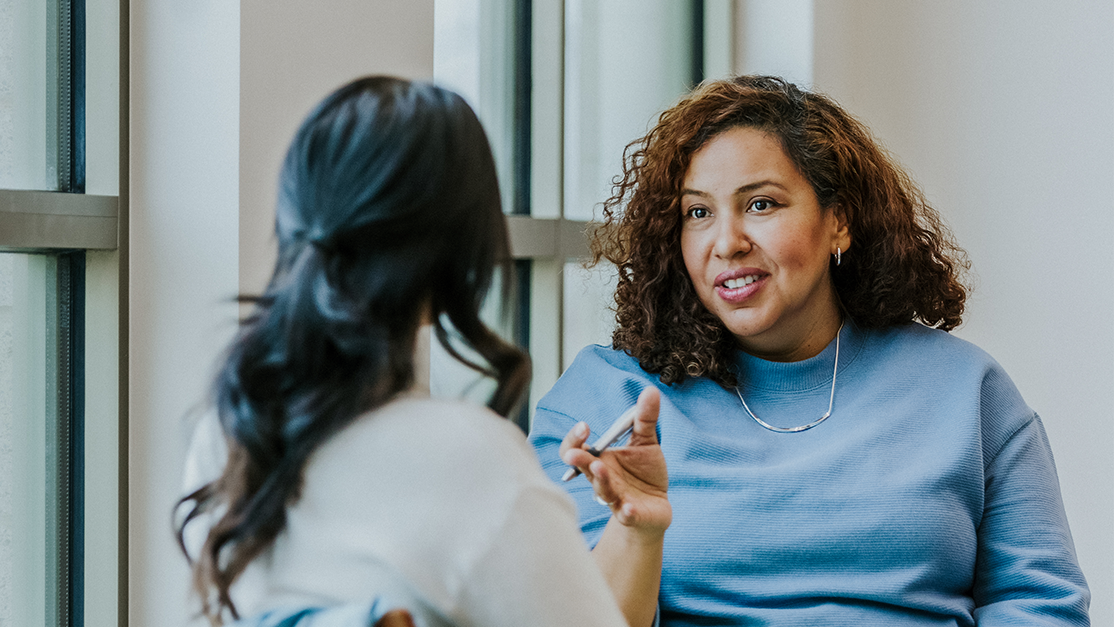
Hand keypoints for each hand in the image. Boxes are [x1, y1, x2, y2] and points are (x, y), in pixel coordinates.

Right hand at [559, 387, 670, 534]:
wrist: (657, 506)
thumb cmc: (644, 473)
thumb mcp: (646, 442)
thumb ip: (645, 418)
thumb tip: (651, 390)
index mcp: (600, 459)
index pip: (575, 449)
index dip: (574, 439)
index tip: (584, 427)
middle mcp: (602, 478)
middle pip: (582, 469)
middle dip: (578, 460)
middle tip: (576, 453)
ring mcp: (616, 497)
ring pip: (601, 490)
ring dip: (600, 480)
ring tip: (599, 467)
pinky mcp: (632, 514)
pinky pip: (626, 515)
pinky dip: (626, 512)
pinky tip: (628, 508)